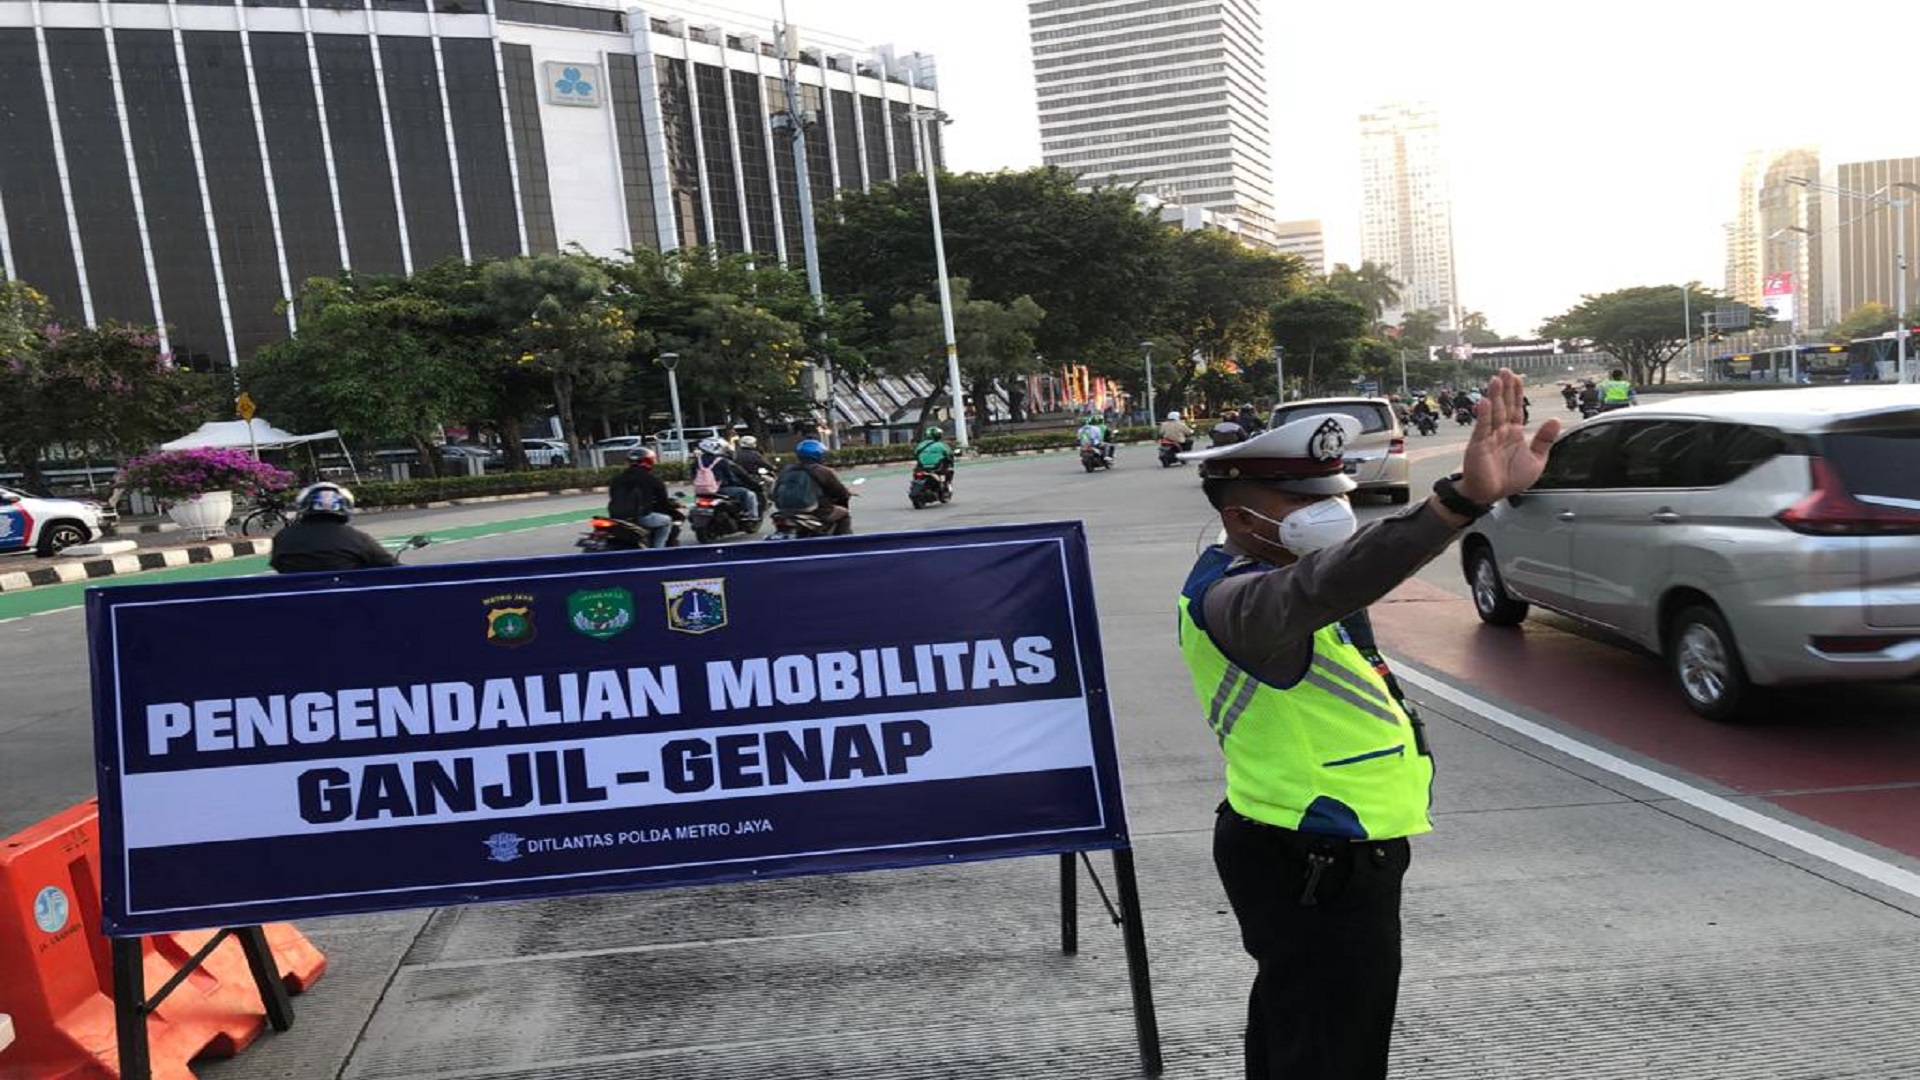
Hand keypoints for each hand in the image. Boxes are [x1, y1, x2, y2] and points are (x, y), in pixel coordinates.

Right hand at [1456, 368, 1561, 504]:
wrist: (1490, 496)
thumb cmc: (1510, 480)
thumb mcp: (1536, 461)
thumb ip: (1544, 440)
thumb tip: (1555, 420)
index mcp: (1514, 433)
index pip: (1516, 408)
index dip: (1517, 393)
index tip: (1518, 378)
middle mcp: (1501, 431)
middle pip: (1504, 405)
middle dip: (1505, 388)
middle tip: (1505, 371)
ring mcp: (1489, 436)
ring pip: (1493, 412)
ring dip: (1494, 395)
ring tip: (1496, 380)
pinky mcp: (1478, 444)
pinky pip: (1481, 427)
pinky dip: (1483, 414)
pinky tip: (1485, 402)